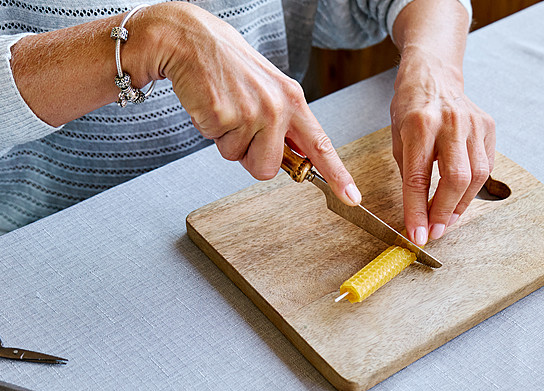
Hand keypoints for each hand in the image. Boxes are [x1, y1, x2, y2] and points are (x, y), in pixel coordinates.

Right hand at [140, 2, 360, 204]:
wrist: (192, 39)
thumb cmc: (228, 65)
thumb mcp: (268, 89)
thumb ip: (284, 124)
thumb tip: (291, 157)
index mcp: (293, 99)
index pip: (321, 145)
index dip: (337, 175)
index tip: (351, 197)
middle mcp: (277, 107)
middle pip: (268, 168)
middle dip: (251, 158)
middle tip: (241, 129)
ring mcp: (252, 112)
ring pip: (239, 159)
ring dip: (227, 142)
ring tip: (225, 110)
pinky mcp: (224, 115)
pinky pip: (216, 144)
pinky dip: (208, 129)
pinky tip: (211, 104)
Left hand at [391, 47, 494, 245]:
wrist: (433, 74)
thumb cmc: (411, 108)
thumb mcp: (398, 138)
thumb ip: (409, 175)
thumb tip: (417, 214)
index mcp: (420, 125)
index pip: (418, 179)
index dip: (417, 212)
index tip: (417, 235)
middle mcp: (450, 122)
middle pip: (455, 180)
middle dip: (443, 212)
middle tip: (434, 231)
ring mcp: (473, 123)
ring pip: (476, 177)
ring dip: (460, 205)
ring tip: (446, 219)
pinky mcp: (488, 126)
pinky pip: (485, 167)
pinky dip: (472, 188)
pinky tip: (459, 196)